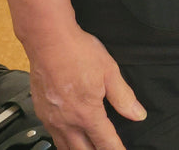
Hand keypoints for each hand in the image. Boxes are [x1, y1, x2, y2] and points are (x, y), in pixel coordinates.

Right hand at [26, 27, 145, 149]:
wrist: (49, 41)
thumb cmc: (78, 52)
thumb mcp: (109, 71)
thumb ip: (123, 97)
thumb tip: (138, 114)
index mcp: (87, 114)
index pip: (105, 142)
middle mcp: (67, 122)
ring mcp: (51, 119)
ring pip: (65, 147)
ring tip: (88, 149)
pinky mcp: (40, 111)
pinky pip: (52, 135)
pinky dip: (63, 142)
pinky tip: (67, 136)